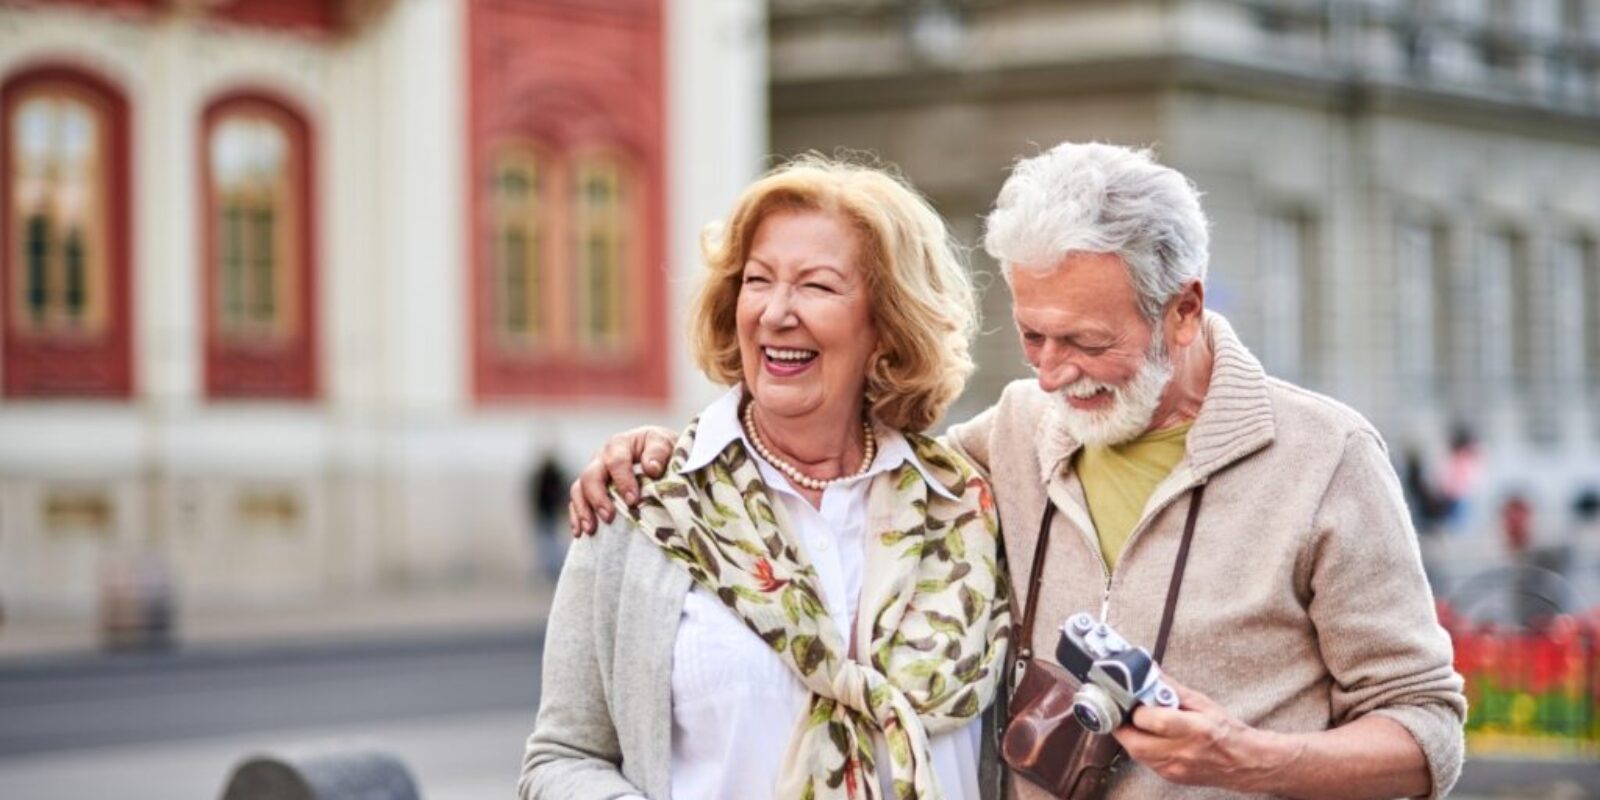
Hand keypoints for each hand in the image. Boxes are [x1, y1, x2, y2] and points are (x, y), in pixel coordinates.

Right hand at [568, 426, 677, 536]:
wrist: (659, 454)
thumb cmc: (662, 449)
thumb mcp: (664, 443)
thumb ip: (658, 452)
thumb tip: (651, 468)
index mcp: (619, 445)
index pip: (616, 461)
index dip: (623, 481)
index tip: (633, 500)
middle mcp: (601, 458)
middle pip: (591, 475)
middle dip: (598, 498)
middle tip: (609, 517)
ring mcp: (594, 474)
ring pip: (579, 489)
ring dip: (583, 510)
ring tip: (590, 529)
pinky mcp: (590, 489)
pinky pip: (576, 502)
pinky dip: (576, 517)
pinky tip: (580, 533)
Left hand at [1111, 675, 1299, 792]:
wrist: (1245, 763)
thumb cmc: (1226, 730)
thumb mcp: (1202, 702)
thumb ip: (1172, 688)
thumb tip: (1148, 671)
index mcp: (1193, 730)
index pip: (1152, 720)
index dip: (1136, 707)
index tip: (1131, 696)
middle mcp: (1181, 753)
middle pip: (1134, 741)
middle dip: (1123, 723)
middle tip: (1122, 708)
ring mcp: (1174, 769)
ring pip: (1135, 753)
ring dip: (1129, 734)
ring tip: (1135, 719)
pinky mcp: (1170, 776)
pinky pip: (1144, 761)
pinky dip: (1139, 745)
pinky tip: (1146, 735)